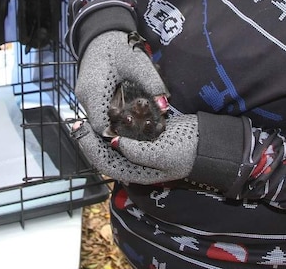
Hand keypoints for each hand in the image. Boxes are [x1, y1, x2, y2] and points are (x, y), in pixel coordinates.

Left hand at [72, 114, 198, 184]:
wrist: (207, 143)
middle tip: (77, 122)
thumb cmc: (187, 151)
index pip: (105, 164)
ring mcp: (138, 150)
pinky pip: (122, 131)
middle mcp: (134, 163)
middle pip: (104, 153)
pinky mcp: (143, 136)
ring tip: (87, 116)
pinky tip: (106, 112)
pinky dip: (112, 123)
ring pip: (110, 142)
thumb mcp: (163, 155)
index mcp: (136, 172)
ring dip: (98, 130)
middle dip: (89, 139)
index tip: (81, 132)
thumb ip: (138, 153)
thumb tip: (115, 143)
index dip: (89, 149)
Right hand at [75, 31, 168, 135]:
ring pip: (103, 117)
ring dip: (121, 119)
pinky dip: (117, 110)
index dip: (121, 133)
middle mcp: (86, 97)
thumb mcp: (139, 62)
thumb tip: (165, 106)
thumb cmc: (120, 46)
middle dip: (125, 127)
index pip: (102, 127)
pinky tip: (133, 106)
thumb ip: (152, 83)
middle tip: (147, 125)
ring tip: (143, 115)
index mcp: (94, 91)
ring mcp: (86, 96)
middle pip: (103, 125)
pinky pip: (102, 108)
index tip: (141, 131)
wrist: (104, 33)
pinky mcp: (91, 93)